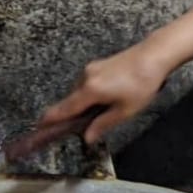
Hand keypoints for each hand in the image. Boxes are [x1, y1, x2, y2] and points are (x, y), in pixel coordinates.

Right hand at [38, 42, 174, 144]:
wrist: (153, 56)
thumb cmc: (142, 84)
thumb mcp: (124, 111)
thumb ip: (102, 124)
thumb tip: (87, 137)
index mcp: (90, 90)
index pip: (64, 109)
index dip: (51, 120)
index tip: (39, 127)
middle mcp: (85, 78)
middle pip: (71, 101)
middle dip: (70, 115)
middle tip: (74, 129)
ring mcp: (91, 69)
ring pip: (79, 92)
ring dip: (82, 105)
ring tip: (98, 115)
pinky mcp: (97, 65)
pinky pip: (86, 84)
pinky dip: (89, 95)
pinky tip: (104, 100)